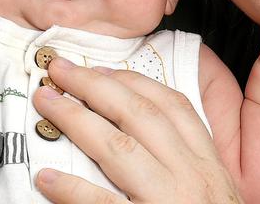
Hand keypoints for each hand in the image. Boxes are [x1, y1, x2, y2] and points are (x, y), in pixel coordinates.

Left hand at [31, 58, 239, 202]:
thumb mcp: (213, 194)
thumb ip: (187, 166)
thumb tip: (146, 140)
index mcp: (208, 165)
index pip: (173, 106)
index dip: (133, 81)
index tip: (103, 69)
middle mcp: (192, 177)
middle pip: (138, 114)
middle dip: (94, 85)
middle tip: (59, 69)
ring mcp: (169, 201)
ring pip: (118, 147)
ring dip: (75, 120)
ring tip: (46, 104)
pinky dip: (71, 190)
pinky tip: (47, 178)